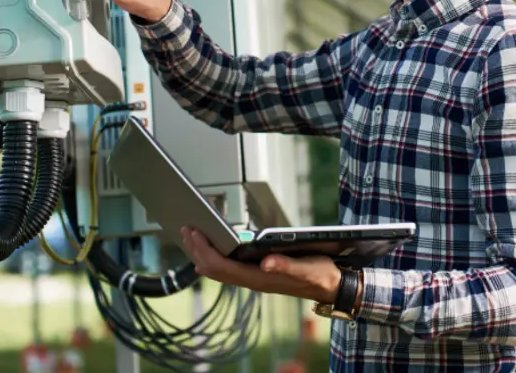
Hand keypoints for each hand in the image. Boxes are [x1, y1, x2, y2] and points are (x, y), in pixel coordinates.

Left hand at [180, 227, 341, 304]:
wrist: (330, 286)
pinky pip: (229, 269)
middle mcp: (253, 280)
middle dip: (198, 250)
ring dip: (203, 254)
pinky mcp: (258, 275)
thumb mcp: (305, 267)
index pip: (222, 266)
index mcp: (260, 277)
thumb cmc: (318, 274)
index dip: (205, 249)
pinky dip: (215, 258)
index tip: (194, 232)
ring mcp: (254, 279)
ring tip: (192, 238)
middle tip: (185, 230)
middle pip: (215, 269)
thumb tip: (266, 262)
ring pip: (220, 270)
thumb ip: (285, 265)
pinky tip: (212, 252)